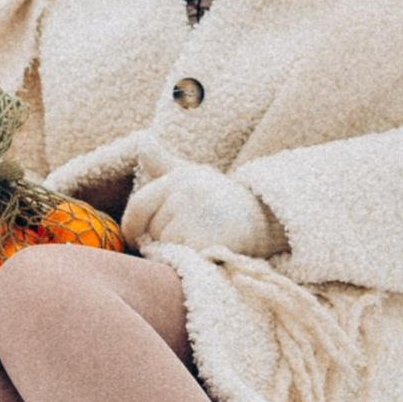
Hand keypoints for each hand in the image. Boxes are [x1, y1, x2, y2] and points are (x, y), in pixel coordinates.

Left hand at [123, 161, 280, 256]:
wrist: (268, 221)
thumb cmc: (224, 201)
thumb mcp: (195, 176)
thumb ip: (164, 163)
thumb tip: (142, 139)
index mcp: (180, 178)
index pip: (140, 205)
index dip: (134, 226)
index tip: (138, 239)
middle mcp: (186, 191)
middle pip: (152, 229)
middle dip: (163, 240)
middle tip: (189, 238)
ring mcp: (196, 213)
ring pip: (164, 245)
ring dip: (177, 251)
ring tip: (202, 243)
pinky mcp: (204, 238)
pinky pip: (178, 258)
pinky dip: (188, 262)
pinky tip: (205, 255)